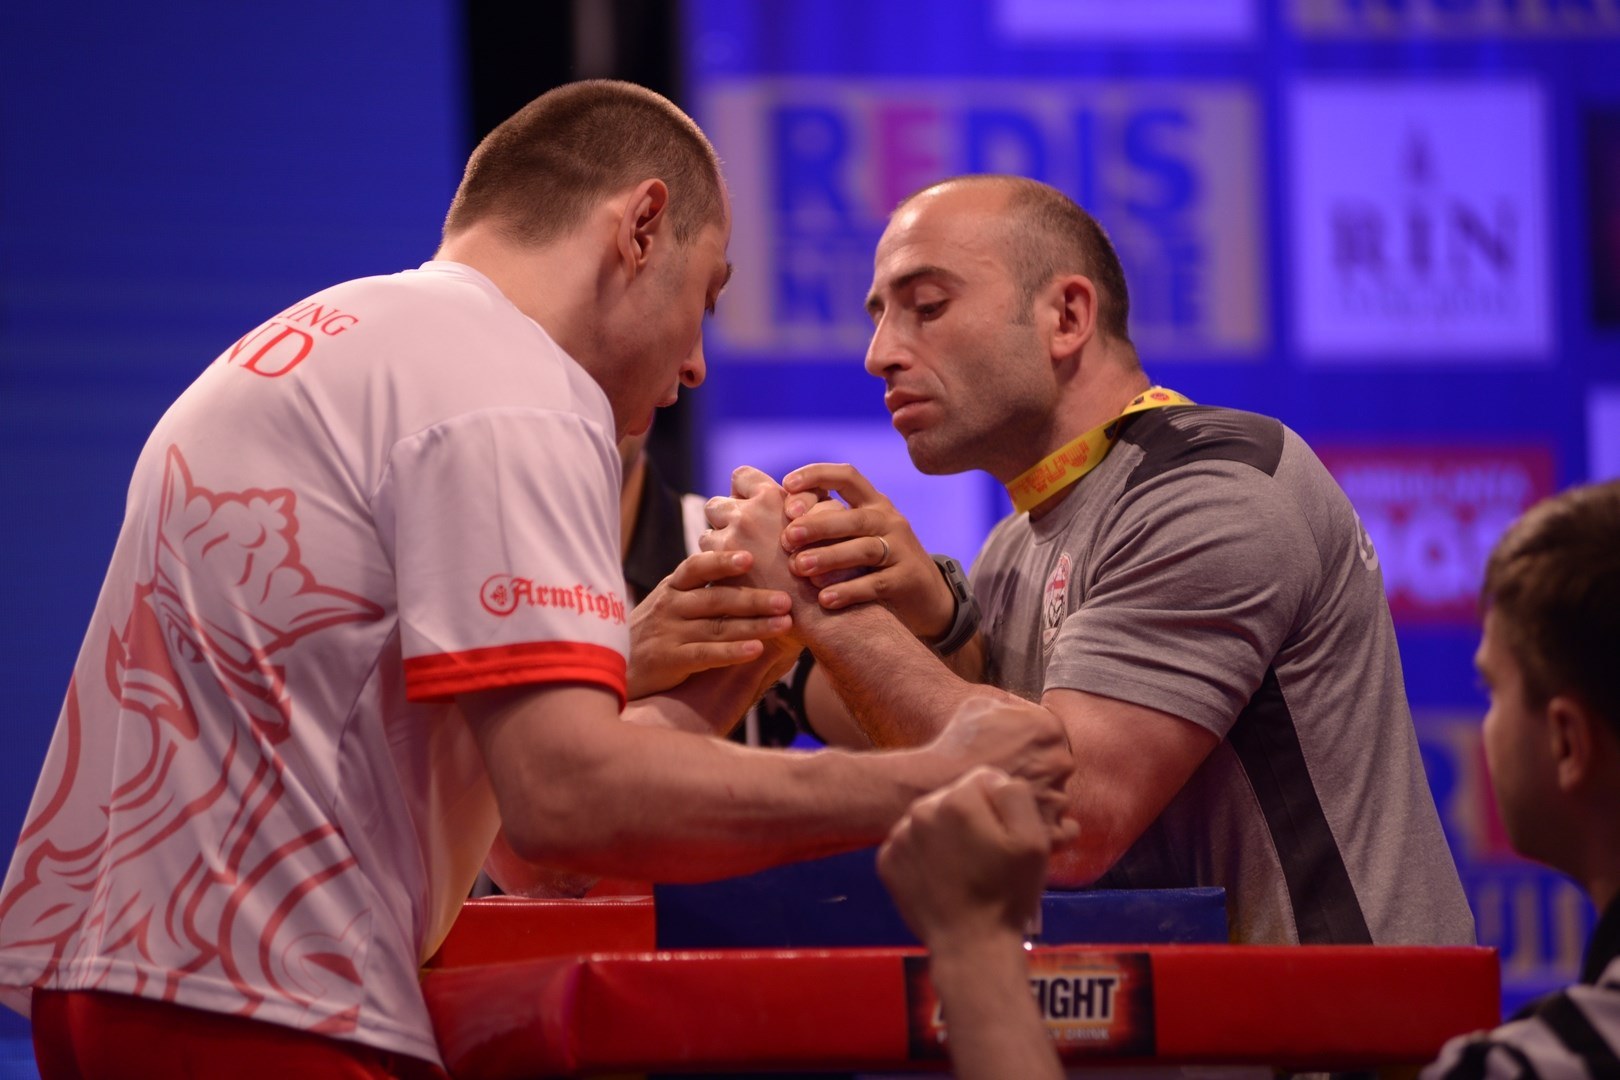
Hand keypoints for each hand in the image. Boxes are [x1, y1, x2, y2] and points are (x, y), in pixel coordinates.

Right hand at [627, 550, 794, 699]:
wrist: (613, 664)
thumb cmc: (655, 629)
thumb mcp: (671, 600)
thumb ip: (701, 586)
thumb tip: (748, 563)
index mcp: (674, 586)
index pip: (697, 566)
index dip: (722, 561)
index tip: (750, 557)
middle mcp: (671, 605)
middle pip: (717, 598)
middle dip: (754, 598)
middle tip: (786, 598)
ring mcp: (670, 632)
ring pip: (718, 626)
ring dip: (754, 625)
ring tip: (785, 624)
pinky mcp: (670, 660)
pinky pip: (706, 654)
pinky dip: (733, 652)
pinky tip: (757, 650)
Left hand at [701, 466, 819, 619]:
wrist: (822, 615)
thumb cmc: (828, 568)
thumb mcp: (821, 524)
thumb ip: (800, 505)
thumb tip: (783, 500)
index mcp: (771, 497)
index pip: (742, 477)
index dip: (744, 491)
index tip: (751, 507)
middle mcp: (746, 515)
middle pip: (717, 505)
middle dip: (726, 519)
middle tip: (743, 538)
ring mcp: (729, 543)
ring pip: (707, 535)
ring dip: (720, 547)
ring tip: (742, 566)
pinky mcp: (719, 573)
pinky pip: (705, 564)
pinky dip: (718, 572)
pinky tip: (736, 583)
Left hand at [781, 462, 955, 640]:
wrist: (924, 597)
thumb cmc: (873, 564)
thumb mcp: (855, 536)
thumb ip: (826, 522)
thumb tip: (779, 511)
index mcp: (873, 503)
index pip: (847, 476)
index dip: (817, 475)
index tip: (786, 484)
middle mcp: (889, 520)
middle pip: (853, 517)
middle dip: (818, 525)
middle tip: (788, 537)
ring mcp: (901, 549)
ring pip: (864, 549)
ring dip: (829, 557)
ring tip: (800, 568)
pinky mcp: (907, 578)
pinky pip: (876, 583)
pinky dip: (848, 590)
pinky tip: (825, 599)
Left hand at [877, 767, 1054, 947]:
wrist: (971, 946)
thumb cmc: (1007, 893)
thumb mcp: (1034, 839)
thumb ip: (1015, 794)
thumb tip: (993, 781)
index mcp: (957, 800)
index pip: (984, 780)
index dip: (1000, 807)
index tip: (1004, 838)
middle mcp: (919, 810)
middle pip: (954, 797)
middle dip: (970, 818)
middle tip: (984, 856)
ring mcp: (898, 837)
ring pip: (930, 820)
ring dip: (945, 835)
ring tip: (962, 869)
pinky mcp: (886, 861)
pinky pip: (910, 844)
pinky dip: (923, 856)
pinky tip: (940, 879)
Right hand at [928, 696, 1075, 834]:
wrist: (933, 784)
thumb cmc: (955, 744)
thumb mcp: (982, 704)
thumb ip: (1012, 706)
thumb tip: (1024, 713)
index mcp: (1049, 728)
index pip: (1052, 738)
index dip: (1031, 748)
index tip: (1014, 756)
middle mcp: (1060, 761)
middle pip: (1057, 768)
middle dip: (1038, 773)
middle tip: (1011, 778)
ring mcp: (1056, 797)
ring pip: (1057, 799)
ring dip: (1039, 800)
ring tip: (1007, 803)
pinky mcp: (1048, 828)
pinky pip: (1061, 831)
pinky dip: (1045, 828)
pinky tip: (1022, 823)